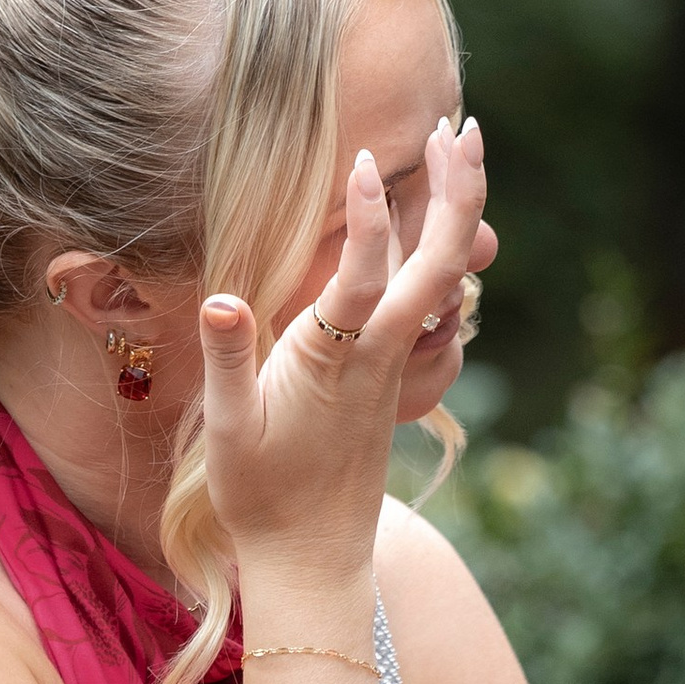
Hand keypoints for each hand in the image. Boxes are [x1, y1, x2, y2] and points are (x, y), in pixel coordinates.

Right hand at [199, 115, 489, 585]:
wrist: (315, 558)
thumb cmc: (264, 496)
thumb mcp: (231, 431)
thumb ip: (230, 361)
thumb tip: (221, 301)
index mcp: (338, 362)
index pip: (364, 278)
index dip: (367, 218)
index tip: (363, 158)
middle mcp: (382, 355)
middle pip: (440, 264)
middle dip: (457, 192)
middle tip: (463, 125)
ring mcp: (397, 362)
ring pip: (445, 276)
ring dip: (457, 211)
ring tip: (459, 148)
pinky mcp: (397, 372)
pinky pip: (431, 297)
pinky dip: (440, 246)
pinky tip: (432, 219)